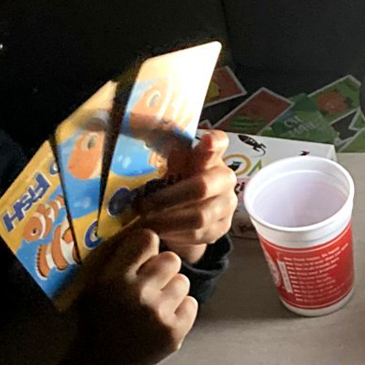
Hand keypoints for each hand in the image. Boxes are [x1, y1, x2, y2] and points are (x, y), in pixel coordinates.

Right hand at [77, 226, 197, 364]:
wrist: (102, 362)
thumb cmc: (99, 317)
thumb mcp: (95, 283)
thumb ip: (119, 258)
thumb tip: (148, 226)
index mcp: (114, 278)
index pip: (147, 239)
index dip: (147, 246)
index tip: (142, 257)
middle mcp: (137, 293)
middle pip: (171, 259)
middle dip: (163, 269)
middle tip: (151, 284)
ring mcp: (158, 314)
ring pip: (183, 282)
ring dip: (172, 290)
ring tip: (154, 304)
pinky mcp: (174, 332)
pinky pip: (191, 303)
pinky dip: (180, 310)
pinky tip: (162, 319)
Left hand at [137, 128, 236, 262]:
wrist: (192, 214)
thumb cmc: (178, 181)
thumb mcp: (171, 166)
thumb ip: (165, 153)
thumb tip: (138, 129)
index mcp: (211, 157)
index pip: (219, 143)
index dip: (213, 143)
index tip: (205, 140)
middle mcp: (225, 179)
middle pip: (200, 188)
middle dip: (166, 199)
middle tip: (141, 206)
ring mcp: (227, 205)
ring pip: (198, 217)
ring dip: (167, 221)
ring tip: (144, 223)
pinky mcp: (222, 228)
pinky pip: (197, 235)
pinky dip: (174, 235)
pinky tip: (158, 233)